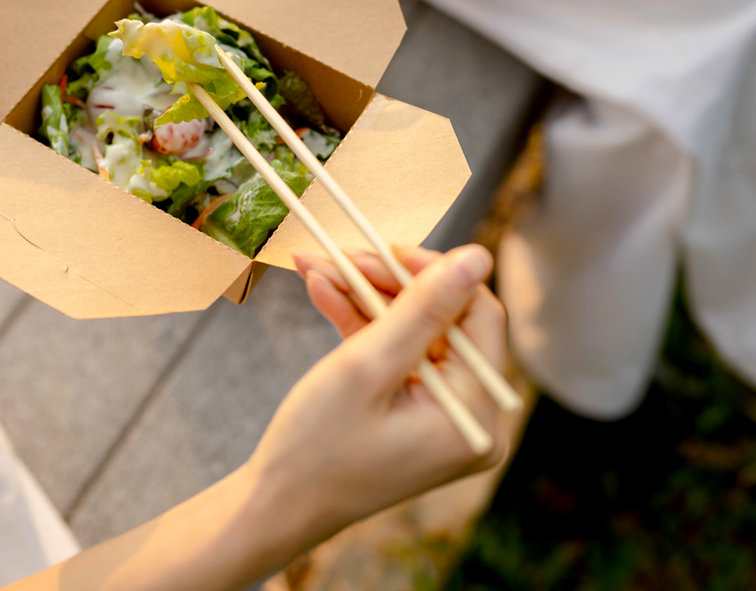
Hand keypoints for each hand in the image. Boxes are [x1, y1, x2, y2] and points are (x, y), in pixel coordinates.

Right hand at [244, 246, 507, 546]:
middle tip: (342, 255)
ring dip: (367, 297)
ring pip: (414, 332)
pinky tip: (322, 291)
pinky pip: (397, 356)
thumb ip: (424, 308)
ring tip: (316, 264)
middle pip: (444, 322)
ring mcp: (442, 418)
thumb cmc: (317, 446)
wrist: (275, 507)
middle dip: (388, 282)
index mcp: (475, 415)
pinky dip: (361, 325)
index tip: (387, 249)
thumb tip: (479, 256)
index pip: (479, 316)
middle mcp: (471, 418)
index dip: (436, 274)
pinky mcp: (414, 414)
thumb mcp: (368, 366)